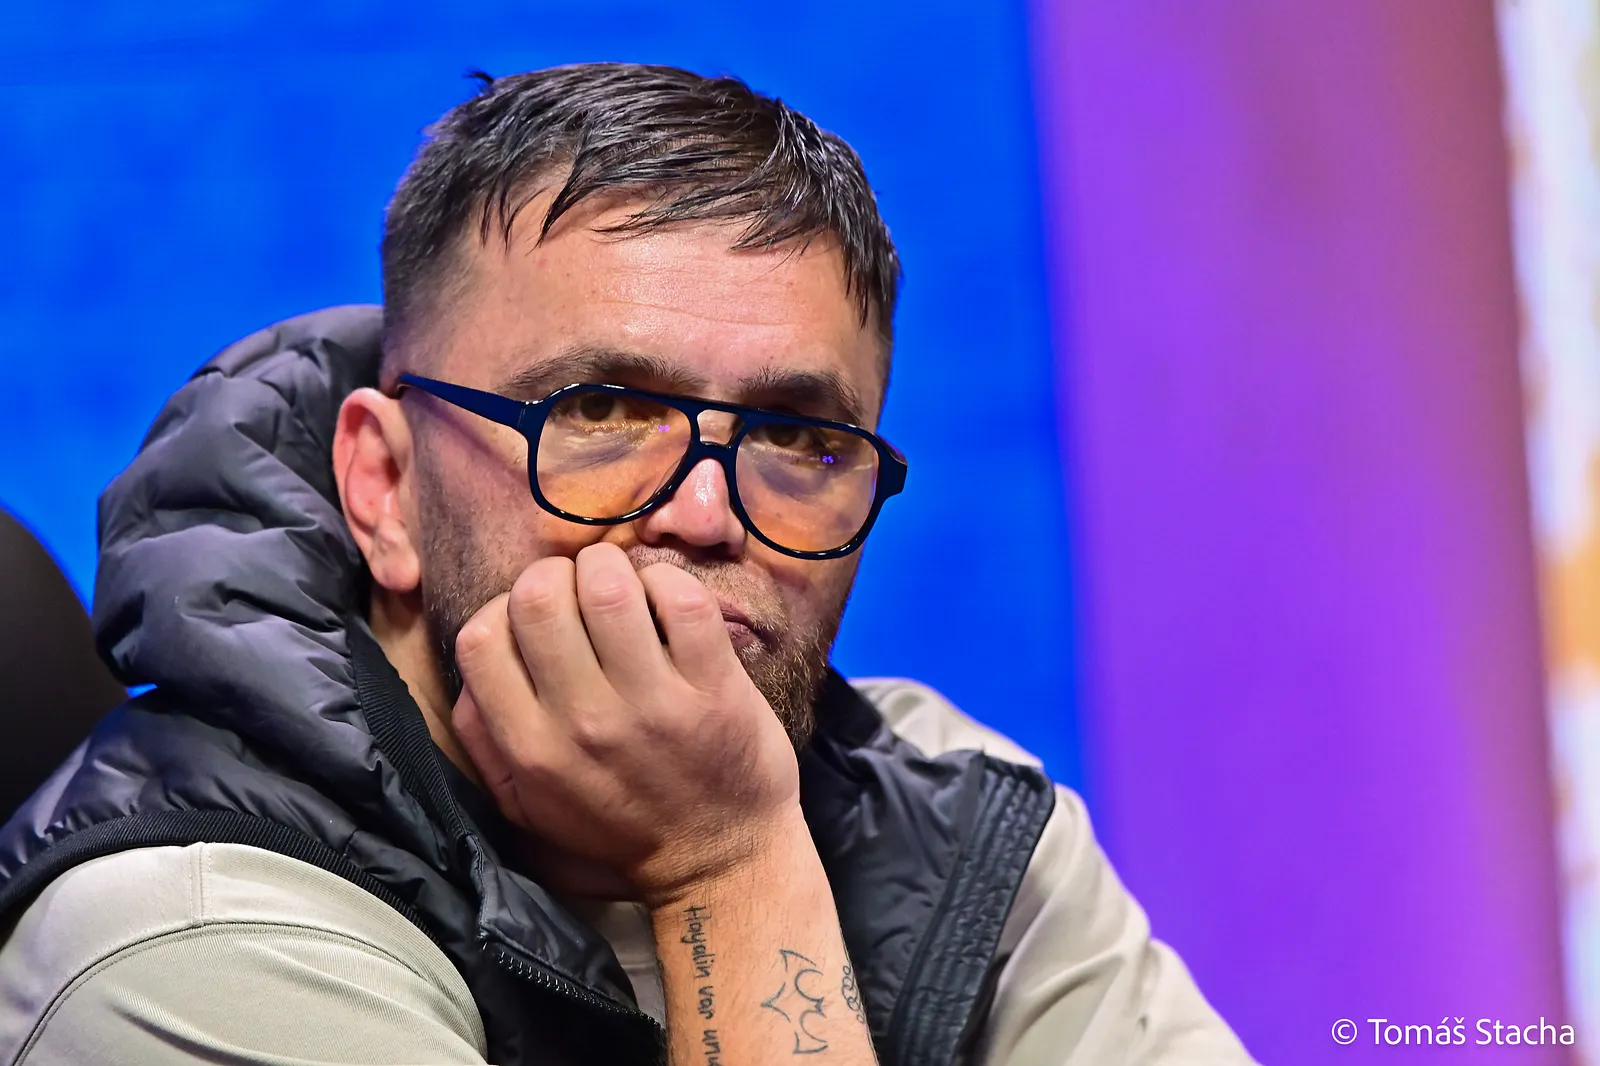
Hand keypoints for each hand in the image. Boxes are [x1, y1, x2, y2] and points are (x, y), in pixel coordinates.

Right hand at [450, 542, 802, 906]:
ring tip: (623, 588)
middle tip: (581, 595)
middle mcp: (584, 723)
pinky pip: (681, 598)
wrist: (718, 862)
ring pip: (607, 585)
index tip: (538, 620)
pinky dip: (669, 581)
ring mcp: (652, 704)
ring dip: (611, 568)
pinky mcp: (715, 688)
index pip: (481, 637)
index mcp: (531, 748)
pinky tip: (667, 602)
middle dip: (556, 576)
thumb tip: (473, 668)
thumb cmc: (621, 824)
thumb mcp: (528, 804)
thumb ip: (483, 739)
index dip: (504, 608)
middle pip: (538, 596)